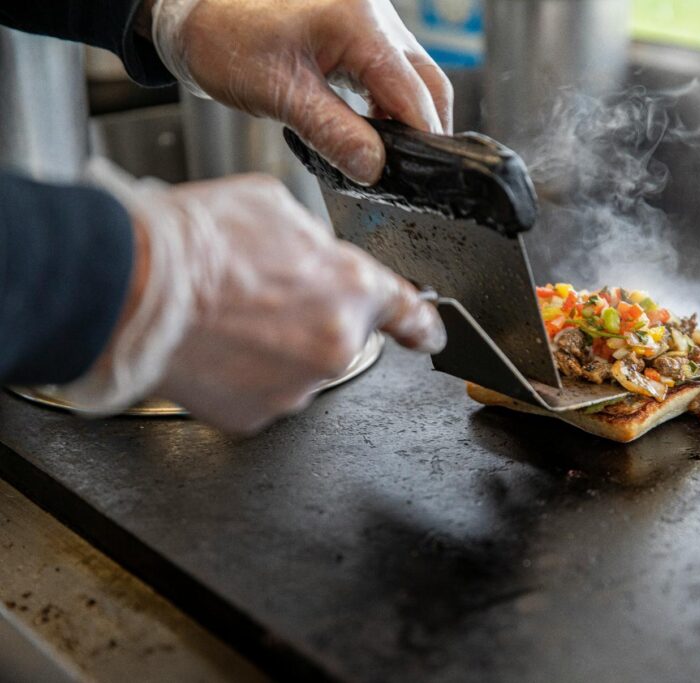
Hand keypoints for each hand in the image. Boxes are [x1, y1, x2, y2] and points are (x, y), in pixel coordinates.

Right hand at [59, 167, 444, 432]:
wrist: (134, 290)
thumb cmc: (197, 243)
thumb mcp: (274, 208)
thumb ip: (314, 242)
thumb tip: (317, 255)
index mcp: (351, 288)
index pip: (408, 313)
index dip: (421, 324)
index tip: (429, 334)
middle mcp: (335, 344)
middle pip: (338, 334)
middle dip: (309, 318)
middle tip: (260, 296)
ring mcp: (297, 387)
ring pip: (297, 365)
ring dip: (274, 347)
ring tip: (227, 317)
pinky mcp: (256, 416)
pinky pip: (261, 392)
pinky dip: (244, 375)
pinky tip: (216, 345)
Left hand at [147, 0, 453, 184]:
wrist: (194, 11)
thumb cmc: (225, 39)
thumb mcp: (279, 93)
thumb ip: (333, 132)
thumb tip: (375, 169)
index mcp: (360, 23)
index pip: (413, 93)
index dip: (422, 140)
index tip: (421, 178)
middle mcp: (375, 17)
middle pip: (427, 85)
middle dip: (425, 131)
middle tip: (412, 174)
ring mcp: (371, 23)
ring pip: (414, 79)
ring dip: (409, 119)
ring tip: (392, 159)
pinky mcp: (359, 35)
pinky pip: (391, 74)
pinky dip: (391, 106)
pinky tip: (375, 134)